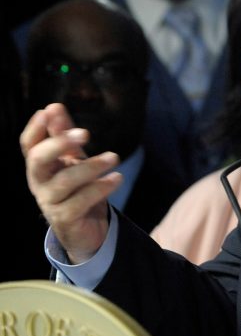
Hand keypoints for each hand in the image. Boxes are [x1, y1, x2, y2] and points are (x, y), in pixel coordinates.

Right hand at [20, 103, 121, 262]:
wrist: (86, 229)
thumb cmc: (79, 189)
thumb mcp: (73, 161)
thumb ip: (65, 136)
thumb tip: (54, 107)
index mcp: (40, 166)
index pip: (29, 145)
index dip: (35, 128)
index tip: (49, 110)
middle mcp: (39, 183)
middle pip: (38, 160)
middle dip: (59, 143)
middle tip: (85, 132)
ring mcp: (50, 202)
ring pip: (65, 181)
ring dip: (91, 166)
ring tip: (114, 157)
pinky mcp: (65, 218)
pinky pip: (81, 201)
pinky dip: (101, 187)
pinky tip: (117, 178)